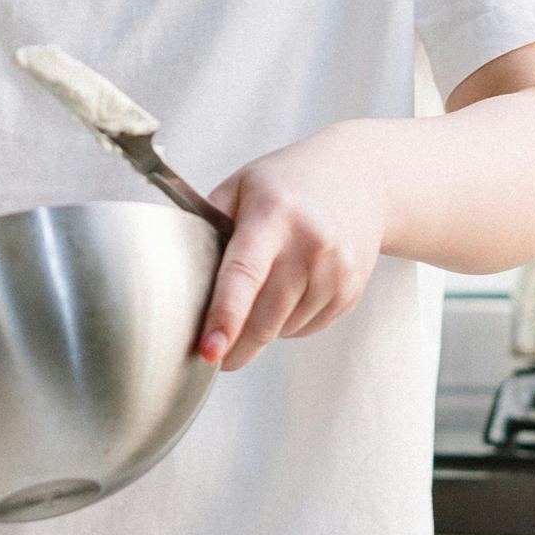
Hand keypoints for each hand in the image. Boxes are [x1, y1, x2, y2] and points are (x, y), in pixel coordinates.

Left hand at [198, 127, 388, 368]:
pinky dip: (288, 323)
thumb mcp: (241, 186)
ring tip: (259, 294)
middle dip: (235, 347)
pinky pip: (308, 328)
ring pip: (284, 330)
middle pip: (265, 318)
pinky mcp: (351, 291)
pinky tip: (288, 292)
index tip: (209, 351)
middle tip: (213, 355)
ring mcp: (337, 271)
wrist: (362, 179)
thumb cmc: (288, 183)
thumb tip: (172, 271)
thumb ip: (207, 224)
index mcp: (272, 215)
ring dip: (262, 330)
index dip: (225, 317)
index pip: (244, 274)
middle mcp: (310, 244)